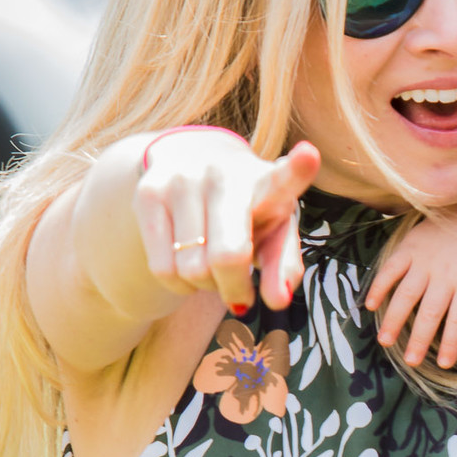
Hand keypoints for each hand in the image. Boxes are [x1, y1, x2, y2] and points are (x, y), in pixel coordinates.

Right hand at [133, 129, 320, 312]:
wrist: (194, 162)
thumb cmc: (249, 209)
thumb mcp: (275, 232)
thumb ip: (283, 266)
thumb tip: (277, 300)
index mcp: (267, 181)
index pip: (284, 178)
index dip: (298, 169)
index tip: (308, 156)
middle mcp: (223, 174)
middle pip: (227, 257)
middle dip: (235, 289)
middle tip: (241, 294)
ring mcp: (182, 180)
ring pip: (192, 270)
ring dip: (206, 286)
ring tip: (213, 270)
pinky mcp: (148, 194)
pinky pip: (163, 269)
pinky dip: (180, 285)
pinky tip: (188, 268)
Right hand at [365, 213, 456, 367]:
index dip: (451, 342)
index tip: (443, 363)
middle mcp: (446, 274)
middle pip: (431, 311)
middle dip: (420, 338)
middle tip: (410, 361)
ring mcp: (425, 261)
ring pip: (407, 293)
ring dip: (394, 318)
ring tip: (385, 341)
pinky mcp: (409, 248)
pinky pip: (391, 269)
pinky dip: (380, 286)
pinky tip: (371, 306)